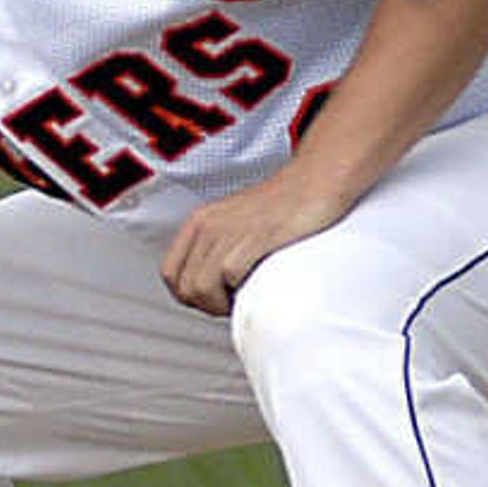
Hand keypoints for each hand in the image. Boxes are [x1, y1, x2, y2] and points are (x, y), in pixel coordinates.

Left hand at [159, 176, 350, 316]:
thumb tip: (218, 283)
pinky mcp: (253, 237)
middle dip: (206, 306)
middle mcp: (207, 225)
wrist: (317, 180)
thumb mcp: (238, 222)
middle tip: (232, 305)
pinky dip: (241, 292)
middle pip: (184, 286)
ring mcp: (227, 231)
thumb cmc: (286, 204)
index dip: (188, 295)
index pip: (170, 272)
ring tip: (243, 301)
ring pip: (200, 287)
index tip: (212, 300)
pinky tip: (256, 289)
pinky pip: (229, 276)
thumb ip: (222, 246)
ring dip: (221, 305)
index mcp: (200, 222)